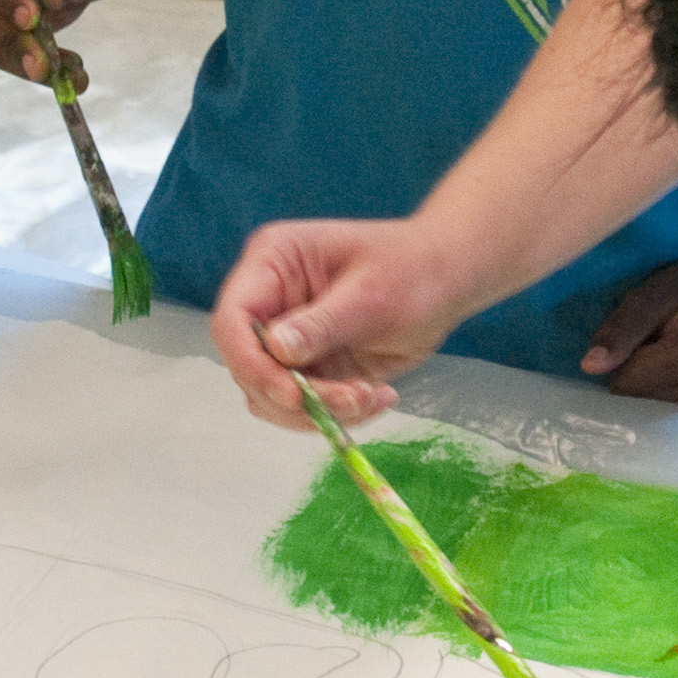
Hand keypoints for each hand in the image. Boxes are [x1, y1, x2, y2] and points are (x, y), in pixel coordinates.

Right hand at [210, 216, 487, 430]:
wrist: (445, 281)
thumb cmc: (411, 269)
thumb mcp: (370, 295)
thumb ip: (321, 323)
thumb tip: (276, 349)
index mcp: (272, 264)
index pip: (232, 320)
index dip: (250, 362)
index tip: (292, 395)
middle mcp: (269, 301)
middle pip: (249, 367)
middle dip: (297, 396)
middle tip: (354, 401)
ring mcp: (287, 337)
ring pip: (273, 395)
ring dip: (321, 410)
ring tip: (373, 397)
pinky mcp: (309, 367)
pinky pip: (304, 406)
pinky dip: (337, 413)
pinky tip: (378, 397)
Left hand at [577, 248, 677, 410]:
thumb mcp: (654, 293)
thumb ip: (621, 328)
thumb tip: (590, 366)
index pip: (626, 385)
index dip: (621, 362)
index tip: (639, 341)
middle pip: (639, 407)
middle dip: (635, 380)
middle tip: (655, 350)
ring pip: (654, 422)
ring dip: (650, 396)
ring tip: (668, 365)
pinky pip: (675, 429)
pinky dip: (666, 409)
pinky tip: (677, 384)